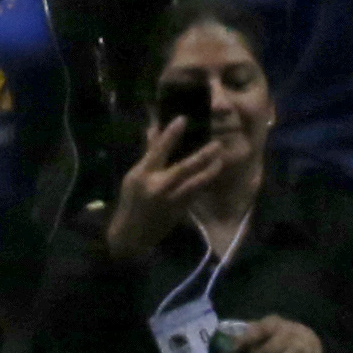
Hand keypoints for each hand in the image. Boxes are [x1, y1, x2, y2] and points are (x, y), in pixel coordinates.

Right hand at [103, 111, 216, 253]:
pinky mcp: (179, 212)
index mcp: (143, 174)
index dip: (171, 134)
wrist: (132, 234)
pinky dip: (204, 184)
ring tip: (221, 160)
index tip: (183, 118)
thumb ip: (148, 153)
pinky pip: (195, 195)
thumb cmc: (131, 200)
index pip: (159, 150)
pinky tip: (212, 175)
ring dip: (209, 172)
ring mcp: (171, 201)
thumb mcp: (134, 175)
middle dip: (202, 156)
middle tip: (217, 144)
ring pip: (195, 184)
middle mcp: (159, 187)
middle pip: (184, 168)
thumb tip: (154, 128)